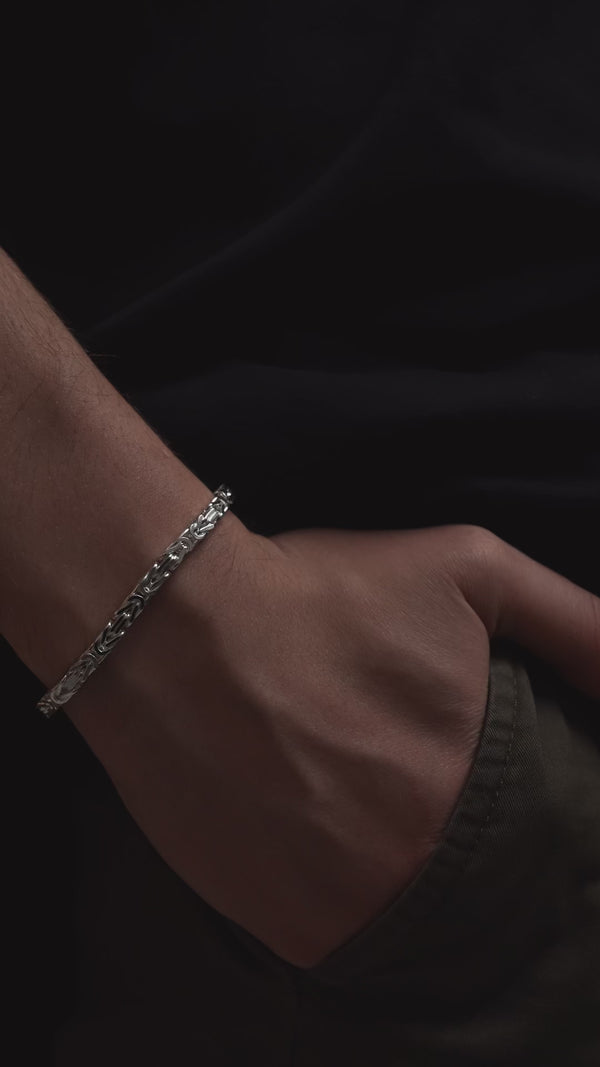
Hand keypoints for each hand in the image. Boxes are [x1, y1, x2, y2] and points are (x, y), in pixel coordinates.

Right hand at [67, 521, 599, 968]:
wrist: (178, 626)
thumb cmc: (324, 593)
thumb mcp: (473, 571)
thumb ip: (576, 627)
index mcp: (487, 785)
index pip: (539, 830)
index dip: (500, 799)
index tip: (450, 764)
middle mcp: (432, 864)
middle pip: (472, 873)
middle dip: (439, 826)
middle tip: (384, 773)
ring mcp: (359, 908)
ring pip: (410, 912)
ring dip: (386, 865)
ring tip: (340, 794)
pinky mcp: (292, 932)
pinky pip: (343, 935)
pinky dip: (334, 892)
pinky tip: (302, 823)